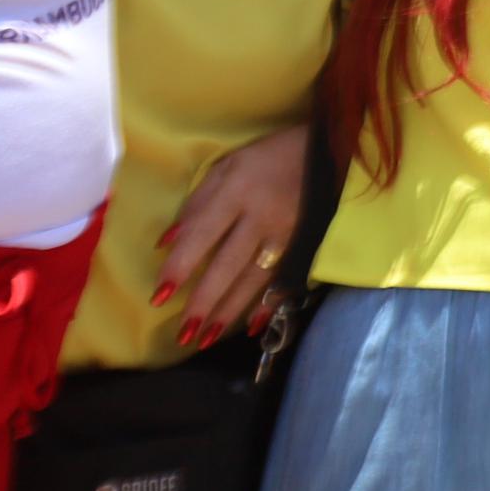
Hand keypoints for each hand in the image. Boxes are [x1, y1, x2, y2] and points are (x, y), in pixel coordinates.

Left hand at [158, 125, 308, 347]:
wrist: (329, 152)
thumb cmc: (269, 156)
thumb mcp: (228, 166)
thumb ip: (197, 202)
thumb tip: (166, 241)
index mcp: (237, 192)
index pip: (202, 234)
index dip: (181, 266)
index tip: (160, 295)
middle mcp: (260, 217)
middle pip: (228, 265)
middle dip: (205, 301)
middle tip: (184, 334)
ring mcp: (286, 235)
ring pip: (254, 279)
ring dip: (230, 311)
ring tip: (207, 338)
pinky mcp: (304, 245)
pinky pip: (284, 279)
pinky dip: (269, 305)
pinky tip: (252, 327)